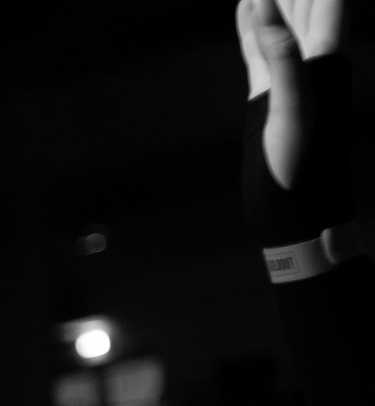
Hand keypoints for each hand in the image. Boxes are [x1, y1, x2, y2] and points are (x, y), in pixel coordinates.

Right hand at [239, 0, 347, 186]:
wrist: (299, 215)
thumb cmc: (302, 171)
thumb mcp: (293, 116)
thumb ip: (285, 61)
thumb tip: (267, 7)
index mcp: (325, 56)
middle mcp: (313, 57)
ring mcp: (290, 74)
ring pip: (282, 15)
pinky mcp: (268, 92)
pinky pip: (259, 44)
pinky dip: (252, 21)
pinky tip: (249, 4)